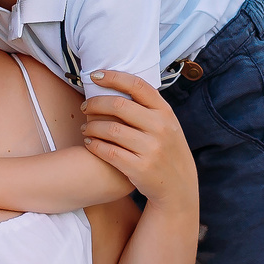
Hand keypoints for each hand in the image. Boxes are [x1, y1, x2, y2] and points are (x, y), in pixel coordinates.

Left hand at [83, 71, 194, 208]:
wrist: (178, 187)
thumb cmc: (167, 151)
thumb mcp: (168, 125)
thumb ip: (150, 108)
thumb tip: (121, 84)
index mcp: (165, 112)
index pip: (137, 85)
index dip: (113, 77)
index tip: (95, 75)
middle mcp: (160, 128)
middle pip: (118, 105)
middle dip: (95, 103)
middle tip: (84, 106)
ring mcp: (151, 149)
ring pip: (110, 129)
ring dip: (92, 126)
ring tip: (85, 127)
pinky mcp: (139, 168)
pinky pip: (109, 152)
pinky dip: (94, 146)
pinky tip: (89, 143)